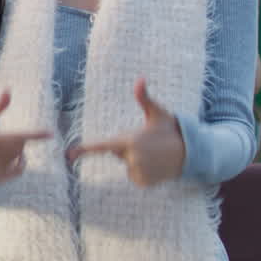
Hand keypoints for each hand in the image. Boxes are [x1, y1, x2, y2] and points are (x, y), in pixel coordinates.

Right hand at [0, 90, 50, 184]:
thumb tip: (8, 91)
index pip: (14, 136)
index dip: (33, 135)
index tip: (50, 133)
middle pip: (18, 146)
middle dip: (17, 138)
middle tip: (3, 136)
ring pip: (19, 156)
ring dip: (17, 149)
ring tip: (1, 145)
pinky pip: (18, 170)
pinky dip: (20, 162)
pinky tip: (17, 158)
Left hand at [68, 79, 185, 186]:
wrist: (192, 153)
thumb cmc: (171, 130)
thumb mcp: (157, 113)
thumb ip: (144, 98)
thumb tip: (140, 78)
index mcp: (131, 141)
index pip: (103, 146)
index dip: (84, 150)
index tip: (68, 154)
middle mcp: (133, 159)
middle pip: (118, 153)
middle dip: (127, 147)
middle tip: (147, 142)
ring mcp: (138, 172)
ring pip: (127, 165)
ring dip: (135, 160)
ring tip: (154, 154)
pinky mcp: (144, 183)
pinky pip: (134, 176)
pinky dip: (142, 171)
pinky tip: (155, 165)